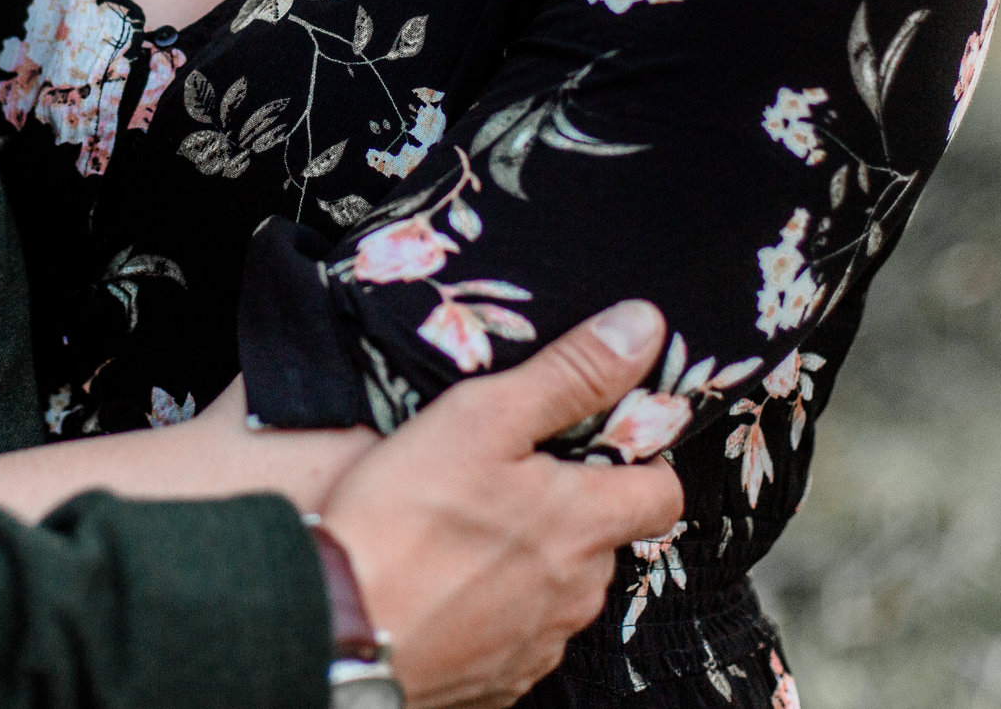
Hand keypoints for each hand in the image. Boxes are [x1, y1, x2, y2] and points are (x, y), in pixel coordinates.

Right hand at [316, 301, 683, 708]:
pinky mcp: (498, 682)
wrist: (337, 630)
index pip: (663, 494)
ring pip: (559, 591)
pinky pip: (515, 637)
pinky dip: (491, 612)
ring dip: (529, 564)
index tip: (598, 446)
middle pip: (603, 541)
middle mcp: (577, 593)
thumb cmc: (403, 521)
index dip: (640, 464)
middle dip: (569, 511)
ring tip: (461, 537)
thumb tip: (642, 327)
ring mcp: (539, 644)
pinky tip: (442, 588)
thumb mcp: (484, 417)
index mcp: (584, 523)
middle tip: (501, 482)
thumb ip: (569, 374)